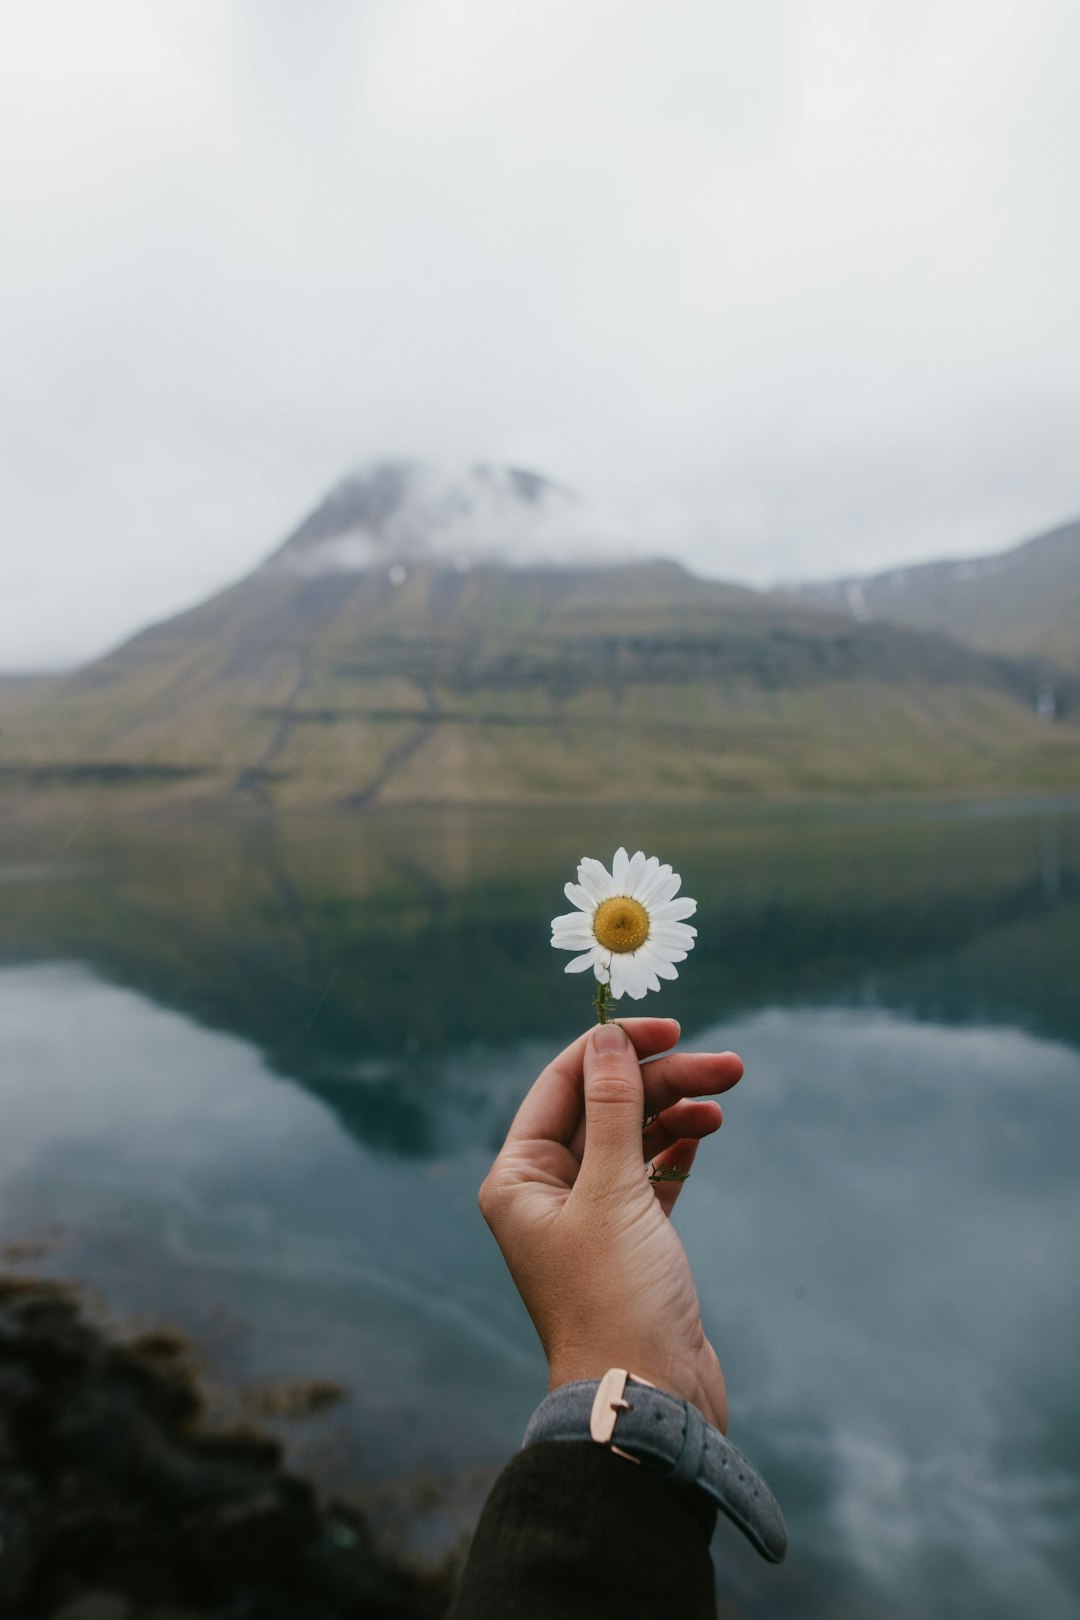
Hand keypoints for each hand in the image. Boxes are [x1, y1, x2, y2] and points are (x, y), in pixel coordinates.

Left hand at [478, 1018, 742, 1432]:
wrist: (647, 1402)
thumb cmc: (616, 1300)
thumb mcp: (612, 1191)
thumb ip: (612, 1108)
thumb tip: (608, 1039)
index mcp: (519, 1178)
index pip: (562, 1084)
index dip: (613, 1047)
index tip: (668, 1028)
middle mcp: (547, 1193)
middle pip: (604, 1107)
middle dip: (661, 1080)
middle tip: (725, 1065)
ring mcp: (590, 1218)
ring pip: (632, 1138)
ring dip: (676, 1111)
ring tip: (725, 1093)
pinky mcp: (630, 1242)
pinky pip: (651, 1175)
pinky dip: (678, 1150)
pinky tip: (706, 1131)